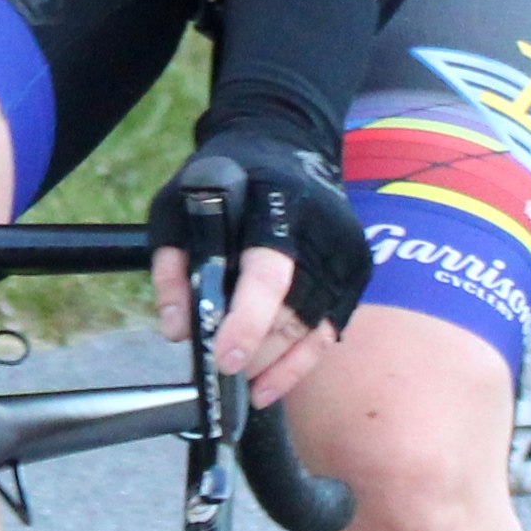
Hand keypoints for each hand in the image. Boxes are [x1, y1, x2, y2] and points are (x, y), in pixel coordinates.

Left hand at [151, 137, 370, 400]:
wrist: (285, 143)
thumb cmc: (225, 177)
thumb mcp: (178, 206)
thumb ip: (173, 267)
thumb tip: (179, 331)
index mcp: (276, 208)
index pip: (267, 275)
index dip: (247, 323)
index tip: (223, 360)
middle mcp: (322, 233)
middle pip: (291, 311)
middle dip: (256, 353)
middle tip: (221, 374)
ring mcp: (346, 254)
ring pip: (312, 330)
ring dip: (276, 366)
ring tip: (244, 388)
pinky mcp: (357, 271)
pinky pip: (329, 332)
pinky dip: (299, 364)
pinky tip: (270, 385)